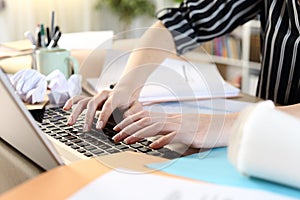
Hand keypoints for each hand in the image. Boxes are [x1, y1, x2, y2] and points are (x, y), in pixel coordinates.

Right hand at [63, 84, 140, 131]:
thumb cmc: (131, 102)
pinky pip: (79, 98)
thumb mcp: (136, 106)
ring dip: (76, 112)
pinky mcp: (91, 99)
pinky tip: (65, 108)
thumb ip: (134, 111)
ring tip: (70, 123)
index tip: (99, 127)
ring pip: (83, 102)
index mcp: (115, 96)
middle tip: (85, 130)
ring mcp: (96, 96)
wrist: (126, 91)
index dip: (103, 116)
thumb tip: (127, 116)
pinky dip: (71, 102)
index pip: (108, 106)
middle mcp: (104, 95)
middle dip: (88, 117)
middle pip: (93, 104)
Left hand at [112, 108, 229, 148]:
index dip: (130, 121)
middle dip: (128, 127)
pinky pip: (173, 136)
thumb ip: (168, 132)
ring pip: (155, 127)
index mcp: (169, 118)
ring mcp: (180, 125)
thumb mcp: (182, 129)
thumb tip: (156, 138)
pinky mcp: (188, 133)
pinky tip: (153, 145)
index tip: (118, 127)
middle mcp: (172, 119)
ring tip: (127, 139)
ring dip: (139, 133)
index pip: (145, 117)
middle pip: (145, 120)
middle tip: (115, 135)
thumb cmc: (202, 128)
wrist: (222, 125)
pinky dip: (162, 140)